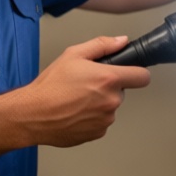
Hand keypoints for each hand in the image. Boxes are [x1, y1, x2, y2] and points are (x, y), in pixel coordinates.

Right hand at [18, 35, 150, 146]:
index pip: (143, 77)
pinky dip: (91, 118)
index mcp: (109, 79)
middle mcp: (111, 100)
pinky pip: (101, 122)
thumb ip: (102, 45)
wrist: (32, 114)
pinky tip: (74, 112)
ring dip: (99, 104)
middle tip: (87, 85)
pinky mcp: (97, 133)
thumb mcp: (73, 55)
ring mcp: (105, 119)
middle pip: (122, 92)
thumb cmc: (50, 86)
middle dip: (109, 88)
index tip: (132, 73)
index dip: (137, 73)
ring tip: (76, 100)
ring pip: (110, 108)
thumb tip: (121, 41)